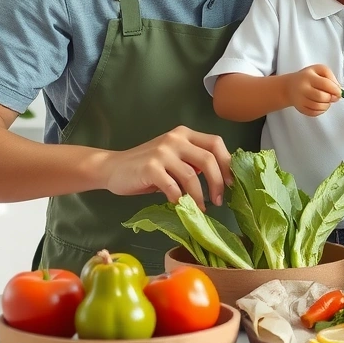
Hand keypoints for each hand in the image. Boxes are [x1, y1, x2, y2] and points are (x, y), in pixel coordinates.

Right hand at [100, 126, 231, 206]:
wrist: (113, 168)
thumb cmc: (147, 167)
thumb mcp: (173, 158)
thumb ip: (193, 162)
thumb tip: (220, 180)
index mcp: (185, 134)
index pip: (215, 143)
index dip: (227, 164)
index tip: (231, 183)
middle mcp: (175, 138)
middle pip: (208, 159)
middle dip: (218, 182)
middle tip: (219, 200)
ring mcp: (162, 152)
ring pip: (192, 175)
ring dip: (199, 196)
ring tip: (201, 208)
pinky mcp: (150, 168)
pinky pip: (172, 186)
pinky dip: (179, 198)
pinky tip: (179, 205)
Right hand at [286, 64, 340, 116]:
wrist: (290, 86)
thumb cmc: (308, 77)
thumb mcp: (319, 70)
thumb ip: (331, 77)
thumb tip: (338, 90)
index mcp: (308, 76)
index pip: (325, 84)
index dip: (335, 90)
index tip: (339, 93)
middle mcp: (302, 88)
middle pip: (321, 97)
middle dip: (331, 98)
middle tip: (333, 97)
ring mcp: (300, 99)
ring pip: (318, 106)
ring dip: (326, 105)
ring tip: (326, 101)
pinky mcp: (300, 108)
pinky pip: (313, 113)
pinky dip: (320, 110)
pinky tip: (321, 105)